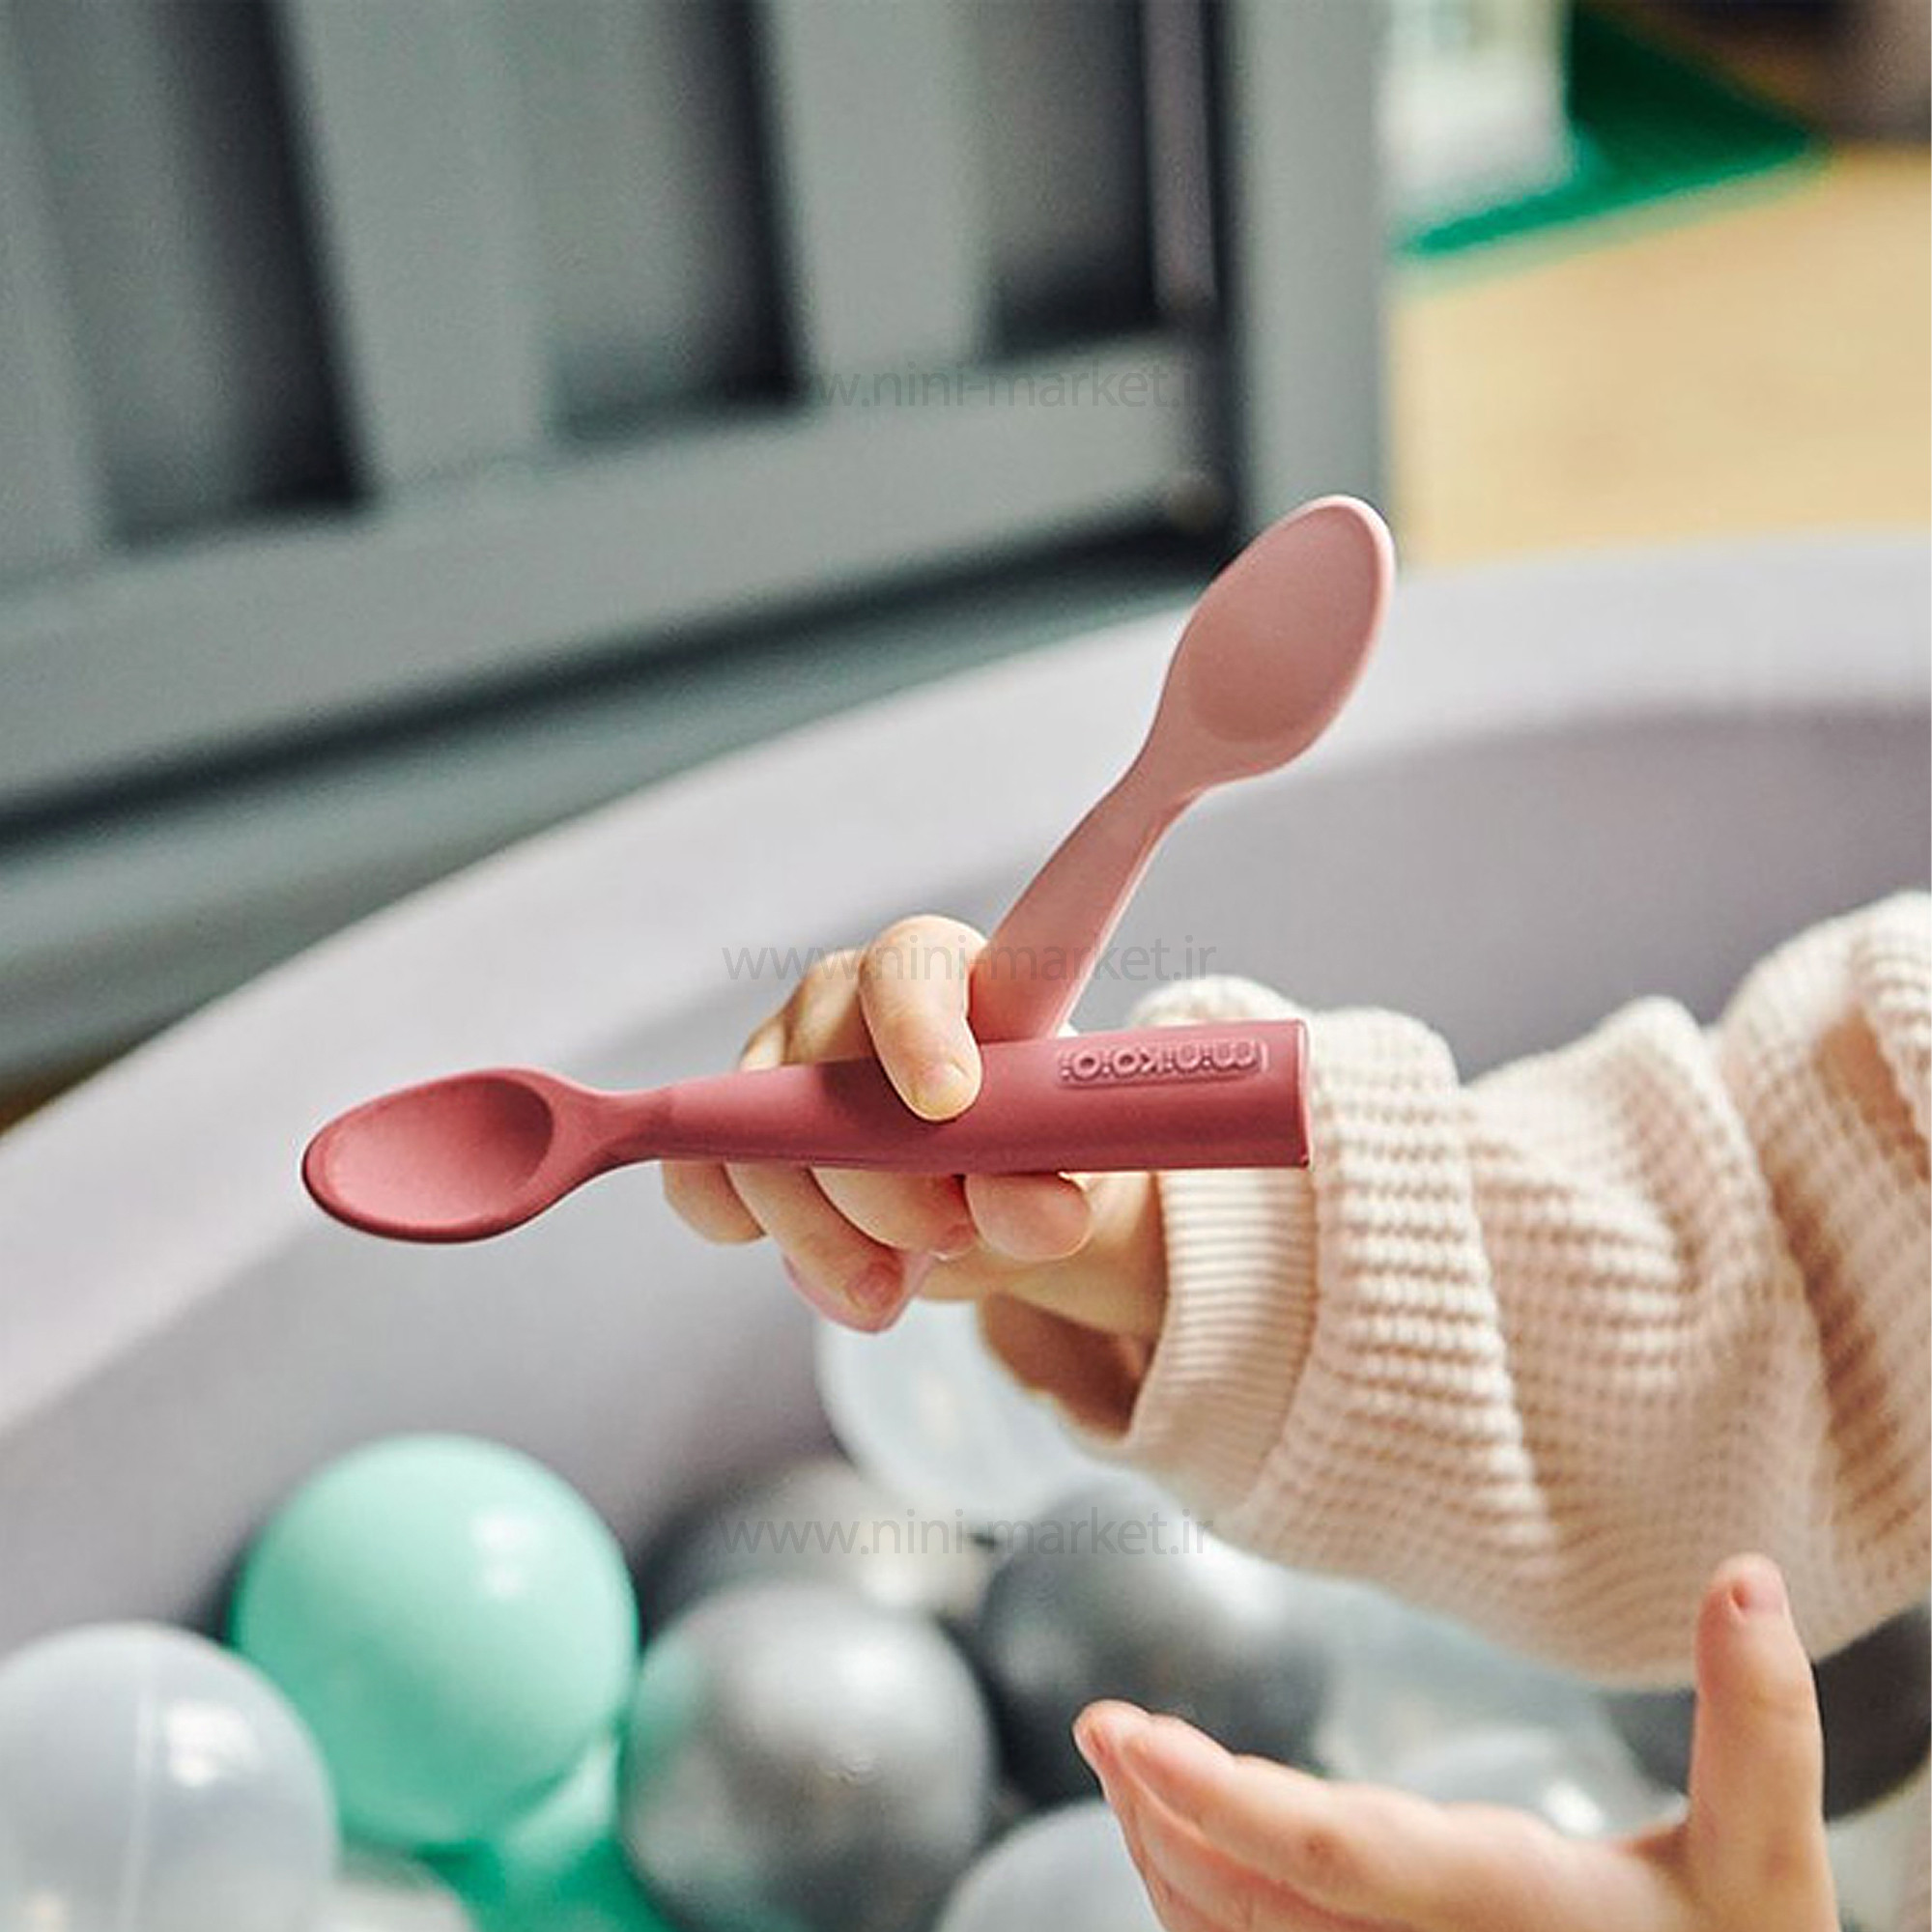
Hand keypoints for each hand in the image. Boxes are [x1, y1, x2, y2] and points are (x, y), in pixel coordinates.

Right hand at [662, 915, 1166, 1366]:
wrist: (981, 1200)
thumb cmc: (1026, 1156)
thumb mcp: (1061, 1177)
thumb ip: (1048, 1193)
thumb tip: (1040, 1214)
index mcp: (940, 973)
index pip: (910, 968)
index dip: (919, 1028)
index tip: (948, 1103)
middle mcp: (844, 999)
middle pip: (824, 1070)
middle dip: (882, 1180)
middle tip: (950, 1238)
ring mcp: (774, 1059)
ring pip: (758, 1141)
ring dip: (821, 1235)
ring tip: (890, 1289)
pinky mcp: (726, 1127)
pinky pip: (697, 1174)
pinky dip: (739, 1225)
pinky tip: (812, 1260)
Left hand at [1075, 1553, 1836, 1931]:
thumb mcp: (1769, 1866)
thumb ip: (1758, 1726)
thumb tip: (1744, 1573)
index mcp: (1490, 1903)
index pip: (1321, 1851)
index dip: (1209, 1794)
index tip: (1120, 1731)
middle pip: (1244, 1900)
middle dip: (1160, 1811)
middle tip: (1103, 1726)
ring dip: (1169, 1856)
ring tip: (1125, 1769)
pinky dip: (1206, 1904)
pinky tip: (1191, 1844)